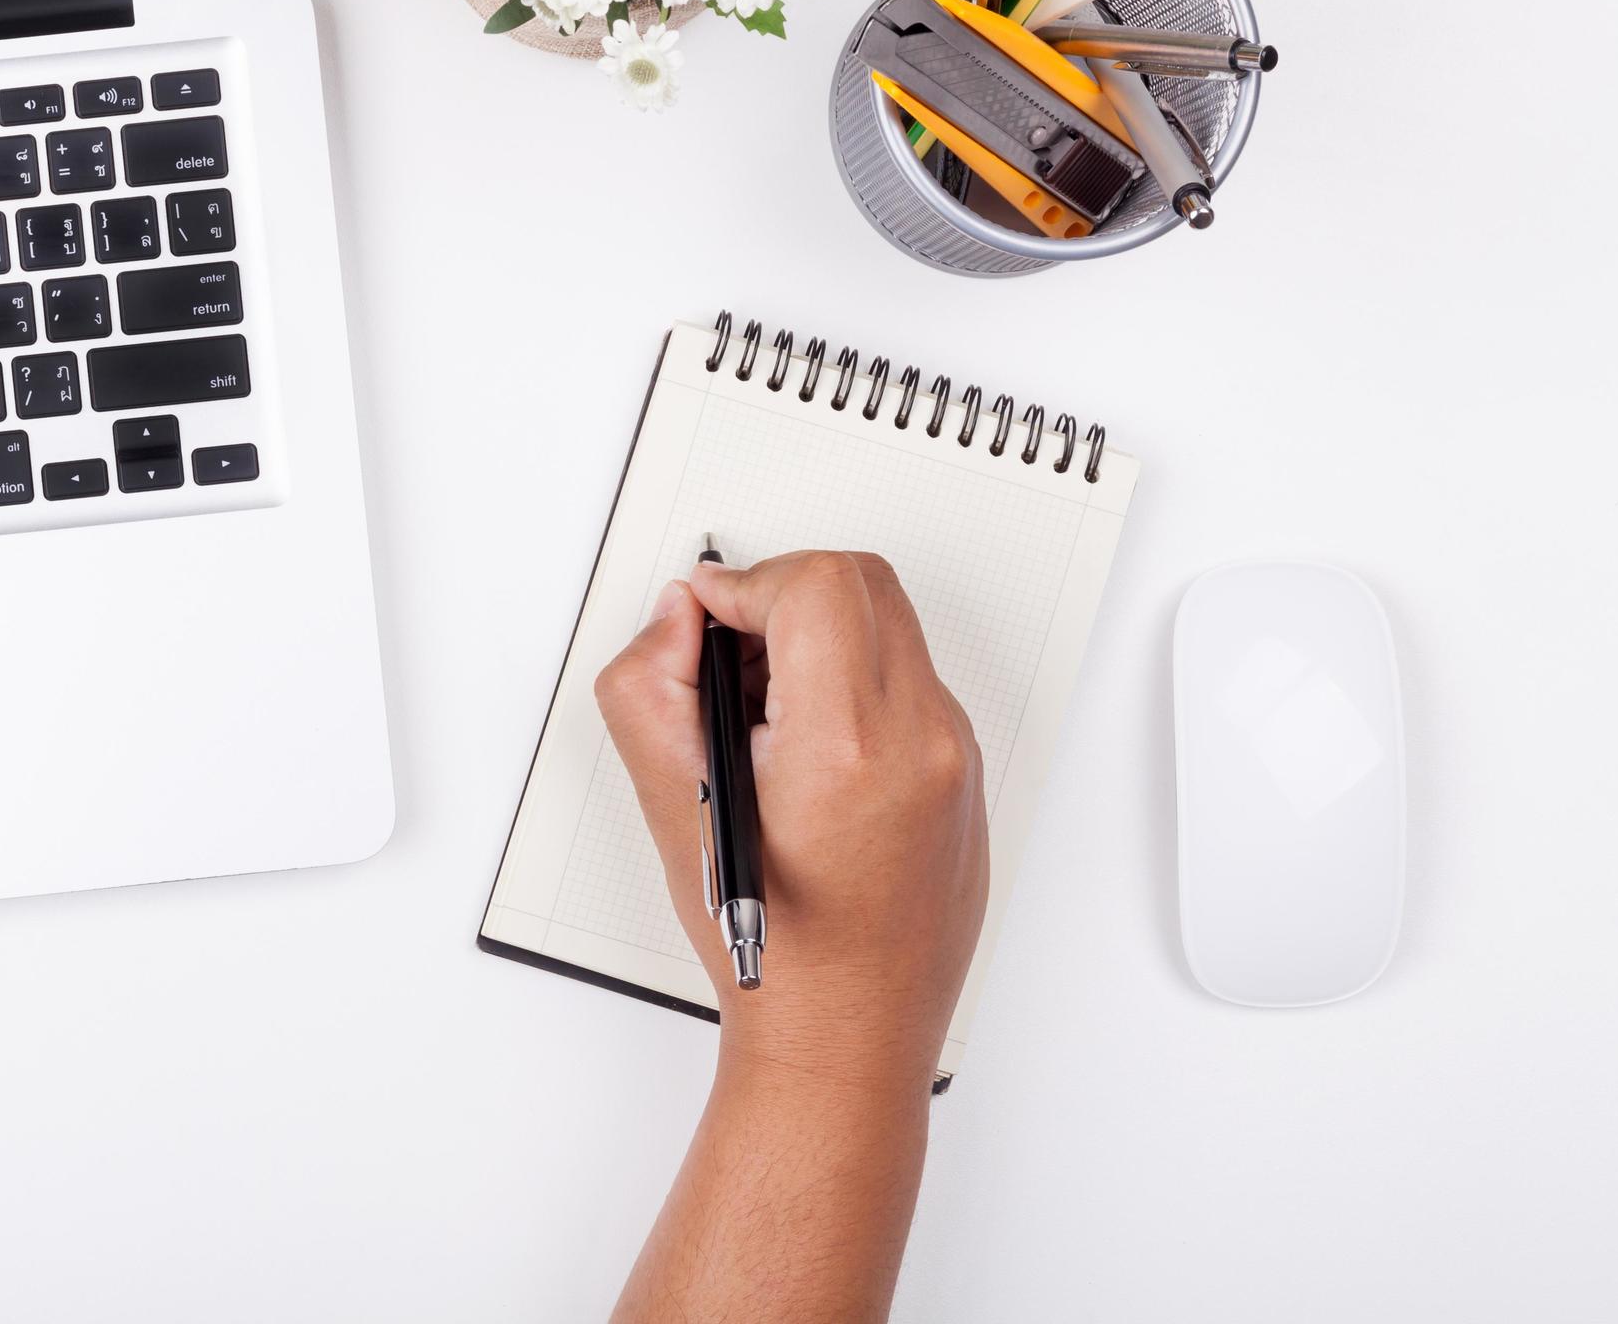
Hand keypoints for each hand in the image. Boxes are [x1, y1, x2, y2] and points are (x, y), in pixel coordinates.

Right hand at [596, 551, 988, 1090]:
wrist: (846, 1037)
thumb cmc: (774, 947)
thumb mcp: (674, 807)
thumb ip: (650, 687)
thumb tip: (679, 618)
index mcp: (852, 748)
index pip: (817, 586)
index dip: (747, 582)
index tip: (709, 615)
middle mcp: (925, 743)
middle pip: (863, 583)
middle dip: (783, 593)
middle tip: (730, 654)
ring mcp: (958, 758)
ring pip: (890, 627)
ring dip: (819, 635)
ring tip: (762, 711)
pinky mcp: (967, 775)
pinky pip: (912, 680)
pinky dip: (853, 680)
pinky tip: (806, 747)